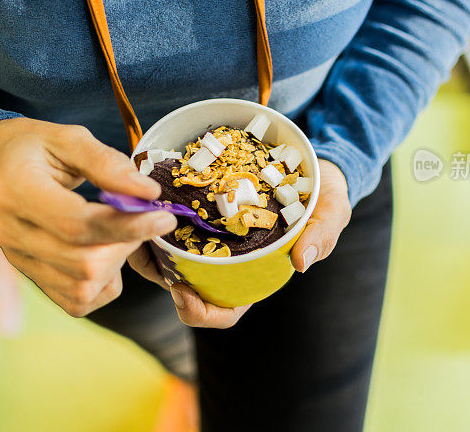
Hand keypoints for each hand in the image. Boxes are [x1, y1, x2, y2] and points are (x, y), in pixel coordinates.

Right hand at [0, 117, 176, 316]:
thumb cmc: (32, 147)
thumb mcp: (68, 138)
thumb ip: (107, 163)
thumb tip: (149, 193)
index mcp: (18, 192)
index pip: (77, 224)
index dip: (127, 225)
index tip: (164, 216)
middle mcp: (13, 235)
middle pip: (83, 263)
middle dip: (127, 244)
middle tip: (141, 218)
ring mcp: (19, 262)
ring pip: (82, 288)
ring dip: (117, 263)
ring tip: (120, 232)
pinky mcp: (31, 277)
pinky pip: (76, 301)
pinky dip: (103, 283)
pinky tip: (106, 252)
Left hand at [127, 158, 350, 327]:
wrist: (311, 158)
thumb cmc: (323, 194)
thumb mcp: (331, 210)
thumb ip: (322, 233)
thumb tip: (302, 262)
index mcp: (254, 277)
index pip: (223, 312)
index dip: (200, 312)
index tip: (182, 292)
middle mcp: (226, 262)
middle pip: (185, 287)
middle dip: (159, 276)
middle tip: (143, 250)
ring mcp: (210, 238)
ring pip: (170, 256)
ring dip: (149, 247)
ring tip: (138, 224)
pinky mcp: (199, 210)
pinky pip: (170, 223)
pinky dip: (155, 218)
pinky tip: (147, 200)